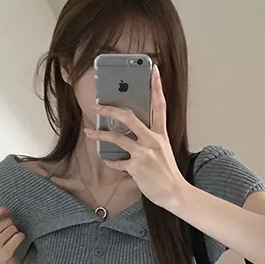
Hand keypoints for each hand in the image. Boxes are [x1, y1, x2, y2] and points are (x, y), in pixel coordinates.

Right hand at [0, 206, 24, 263]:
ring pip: (14, 229)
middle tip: (8, 233)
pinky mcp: (5, 253)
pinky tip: (18, 240)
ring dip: (15, 232)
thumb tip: (1, 216)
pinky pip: (18, 238)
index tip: (7, 214)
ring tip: (11, 238)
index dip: (5, 211)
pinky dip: (20, 237)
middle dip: (10, 225)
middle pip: (7, 221)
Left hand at [83, 65, 184, 207]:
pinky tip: (106, 160)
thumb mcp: (163, 152)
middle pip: (129, 118)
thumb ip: (151, 141)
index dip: (157, 87)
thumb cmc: (168, 173)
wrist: (175, 193)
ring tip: (89, 133)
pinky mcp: (136, 167)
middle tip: (97, 106)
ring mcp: (144, 153)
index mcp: (161, 134)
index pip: (160, 105)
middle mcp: (153, 140)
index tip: (153, 71)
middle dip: (111, 110)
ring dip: (100, 135)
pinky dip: (111, 161)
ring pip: (117, 139)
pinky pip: (118, 162)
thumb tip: (134, 136)